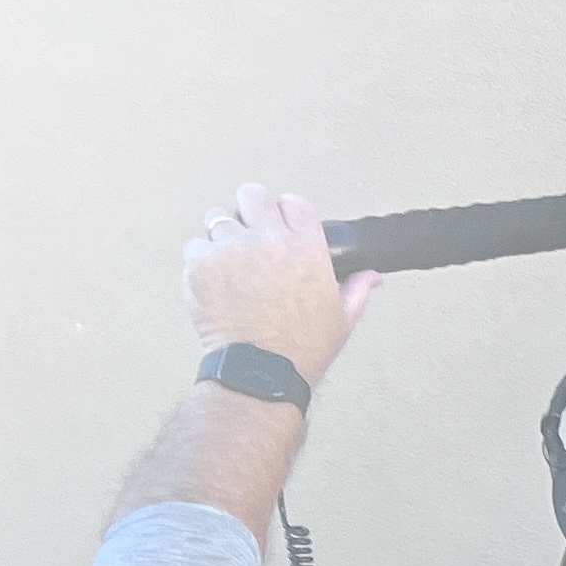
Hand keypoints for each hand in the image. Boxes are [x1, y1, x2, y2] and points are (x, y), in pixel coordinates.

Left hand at [184, 186, 375, 386]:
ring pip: (218, 217)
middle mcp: (269, 241)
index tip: (281, 224)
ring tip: (228, 259)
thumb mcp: (341, 318)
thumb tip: (371, 276)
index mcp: (307, 250)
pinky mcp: (202, 263)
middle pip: (252, 194)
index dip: (286, 212)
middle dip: (250, 210)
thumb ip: (356, 288)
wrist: (261, 370)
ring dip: (222, 233)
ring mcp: (232, 249)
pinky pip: (194, 245)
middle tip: (249, 232)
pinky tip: (214, 280)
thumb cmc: (301, 348)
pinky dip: (200, 259)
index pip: (294, 204)